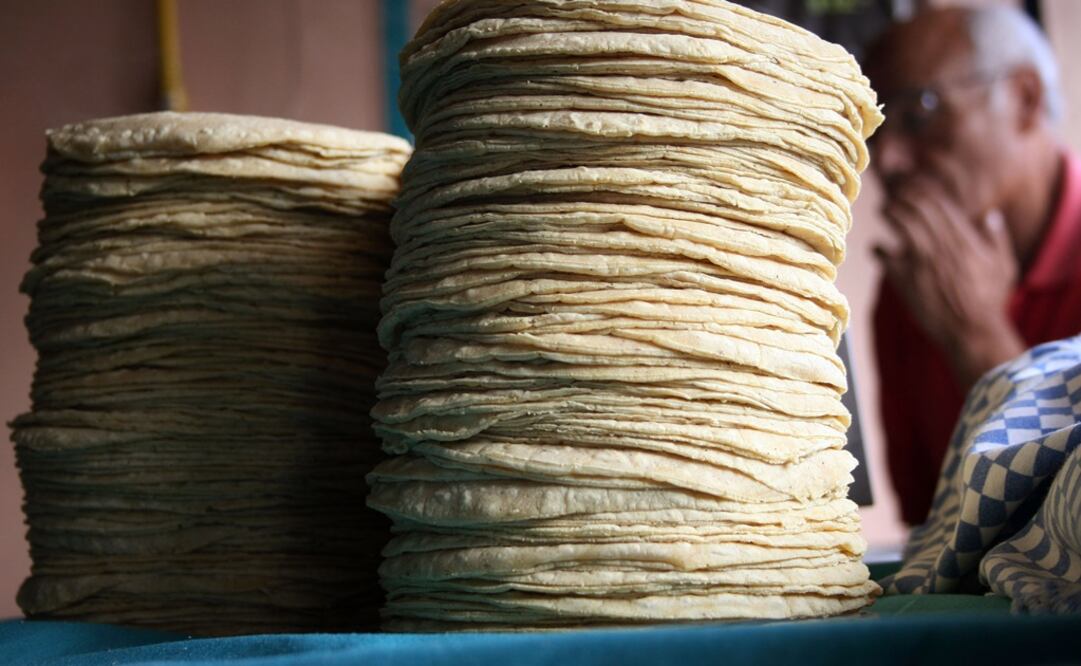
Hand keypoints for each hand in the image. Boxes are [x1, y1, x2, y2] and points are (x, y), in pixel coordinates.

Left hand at [874, 168, 1023, 389]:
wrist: (972, 330)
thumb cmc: (990, 301)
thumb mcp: (1003, 266)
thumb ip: (997, 238)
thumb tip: (992, 216)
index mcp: (965, 237)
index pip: (940, 201)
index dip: (924, 189)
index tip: (914, 186)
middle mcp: (942, 244)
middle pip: (918, 206)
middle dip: (904, 195)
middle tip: (894, 195)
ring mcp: (922, 259)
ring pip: (901, 222)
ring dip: (890, 212)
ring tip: (884, 210)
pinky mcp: (905, 278)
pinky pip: (884, 255)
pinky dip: (877, 249)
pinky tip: (875, 248)